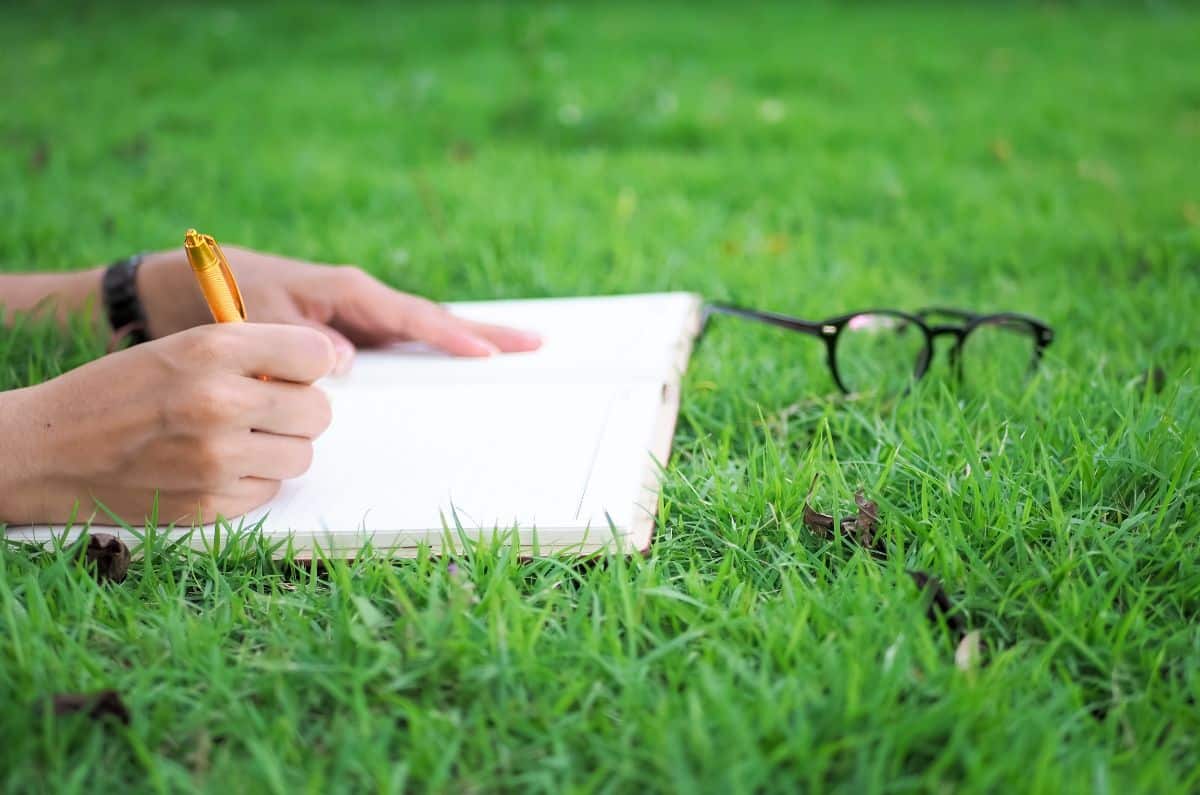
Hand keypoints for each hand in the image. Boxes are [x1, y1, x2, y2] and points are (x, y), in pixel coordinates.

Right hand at [0, 324, 335, 525]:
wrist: (48, 451)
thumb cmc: (121, 391)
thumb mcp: (180, 347)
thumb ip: (252, 350)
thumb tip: (324, 362)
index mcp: (213, 350)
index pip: (315, 353)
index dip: (307, 363)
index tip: (291, 370)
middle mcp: (220, 403)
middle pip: (319, 411)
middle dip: (299, 410)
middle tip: (265, 410)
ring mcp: (217, 460)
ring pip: (301, 455)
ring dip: (279, 448)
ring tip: (237, 439)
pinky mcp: (211, 505)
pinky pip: (269, 490)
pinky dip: (251, 480)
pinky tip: (214, 467)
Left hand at [136, 246, 541, 371]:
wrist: (178, 290)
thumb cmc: (216, 299)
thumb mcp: (252, 319)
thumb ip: (299, 341)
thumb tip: (347, 366)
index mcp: (344, 292)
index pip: (413, 317)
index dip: (453, 337)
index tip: (492, 353)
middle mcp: (357, 302)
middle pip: (433, 321)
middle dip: (485, 332)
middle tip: (537, 342)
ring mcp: (353, 318)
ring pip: (419, 332)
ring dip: (464, 341)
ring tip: (511, 351)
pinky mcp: (342, 334)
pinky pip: (394, 345)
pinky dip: (427, 353)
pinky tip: (447, 368)